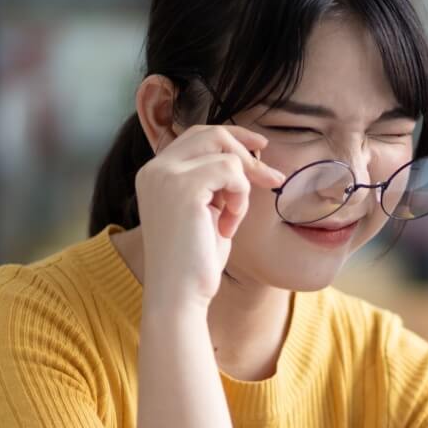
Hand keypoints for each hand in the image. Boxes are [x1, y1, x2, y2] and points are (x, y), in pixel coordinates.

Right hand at [133, 124, 282, 308]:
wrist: (179, 294)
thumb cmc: (195, 261)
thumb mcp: (206, 211)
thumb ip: (214, 184)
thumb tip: (247, 158)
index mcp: (156, 173)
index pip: (197, 135)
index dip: (233, 137)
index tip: (261, 148)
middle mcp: (155, 169)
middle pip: (212, 133)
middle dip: (248, 154)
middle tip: (273, 179)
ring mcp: (165, 175)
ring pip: (226, 154)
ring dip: (242, 188)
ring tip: (232, 220)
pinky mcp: (183, 187)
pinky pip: (231, 172)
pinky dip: (240, 198)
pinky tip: (228, 227)